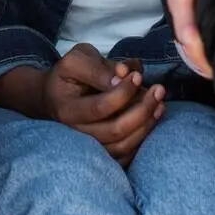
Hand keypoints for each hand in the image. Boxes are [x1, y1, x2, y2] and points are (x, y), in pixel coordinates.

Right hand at [42, 43, 166, 165]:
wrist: (53, 96)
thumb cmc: (70, 74)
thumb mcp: (78, 58)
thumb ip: (101, 66)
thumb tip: (124, 74)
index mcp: (68, 108)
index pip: (101, 107)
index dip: (124, 92)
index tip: (137, 76)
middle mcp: (76, 132)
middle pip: (115, 130)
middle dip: (143, 110)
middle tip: (159, 90)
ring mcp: (87, 146)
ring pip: (122, 145)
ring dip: (147, 125)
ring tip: (160, 104)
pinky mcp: (99, 153)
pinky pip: (124, 156)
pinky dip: (141, 141)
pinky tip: (151, 121)